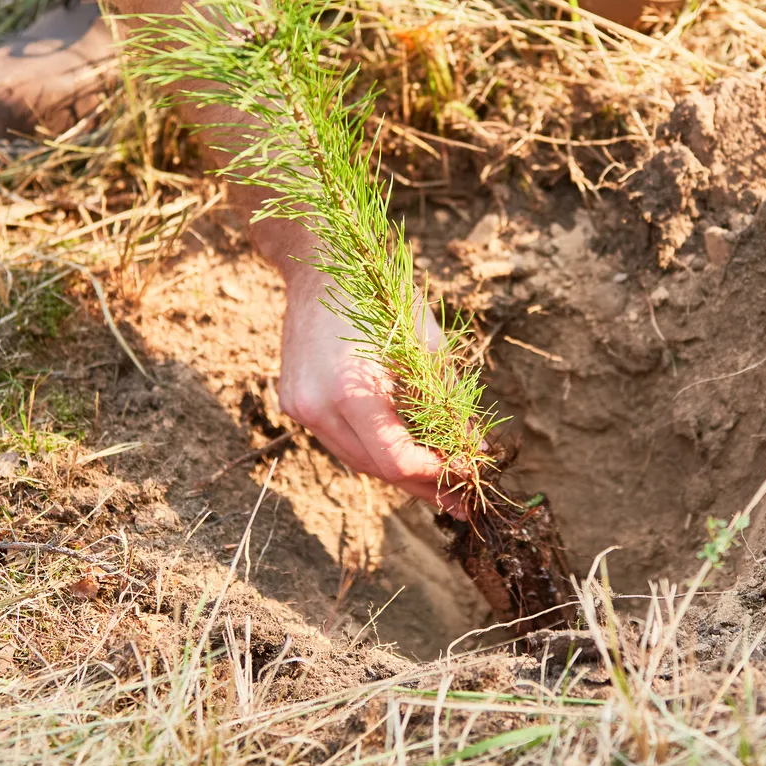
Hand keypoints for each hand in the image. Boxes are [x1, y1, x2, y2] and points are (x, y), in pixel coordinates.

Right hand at [273, 262, 463, 511]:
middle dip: (423, 484)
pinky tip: (405, 453)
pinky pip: (341, 440)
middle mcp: (316, 408)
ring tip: (440, 485)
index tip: (470, 475)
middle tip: (463, 500)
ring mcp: (299, 409)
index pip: (397, 459)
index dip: (436, 473)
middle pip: (377, 468)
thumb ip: (447, 404)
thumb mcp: (427, 347)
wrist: (321, 266)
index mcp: (350, 390)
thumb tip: (472, 449)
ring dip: (399, 472)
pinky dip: (374, 448)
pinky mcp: (294, 404)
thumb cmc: (381, 296)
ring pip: (357, 460)